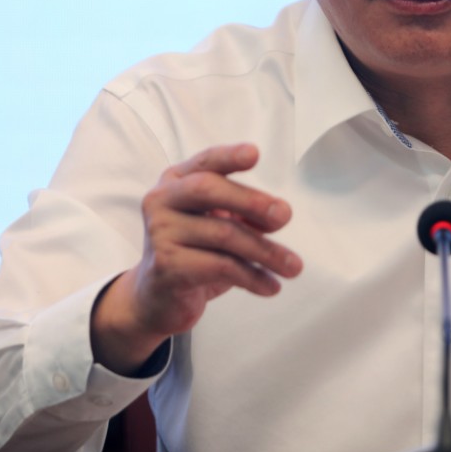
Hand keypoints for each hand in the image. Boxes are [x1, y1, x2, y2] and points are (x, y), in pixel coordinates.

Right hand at [92, 143, 301, 373]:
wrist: (157, 298)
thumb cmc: (193, 253)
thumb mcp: (217, 225)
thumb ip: (242, 213)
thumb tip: (278, 214)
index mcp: (176, 182)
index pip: (204, 162)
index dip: (229, 156)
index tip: (254, 153)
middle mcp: (162, 201)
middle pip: (208, 189)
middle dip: (252, 201)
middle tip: (285, 216)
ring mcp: (160, 233)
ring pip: (223, 234)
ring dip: (266, 252)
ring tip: (293, 267)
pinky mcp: (166, 267)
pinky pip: (221, 267)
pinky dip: (253, 278)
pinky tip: (271, 286)